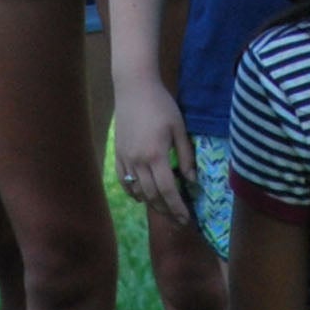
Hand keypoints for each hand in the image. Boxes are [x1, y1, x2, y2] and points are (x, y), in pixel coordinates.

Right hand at [116, 79, 197, 228]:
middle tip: (178, 221)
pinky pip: (123, 180)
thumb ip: (186, 156)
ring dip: (151, 204)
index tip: (185, 219)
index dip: (177, 207)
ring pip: (137, 191)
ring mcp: (125, 159)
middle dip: (166, 211)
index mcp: (156, 156)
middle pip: (152, 196)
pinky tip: (141, 197)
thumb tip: (192, 181)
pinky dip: (133, 192)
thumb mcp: (179, 128)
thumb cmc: (161, 105)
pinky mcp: (118, 153)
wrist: (133, 88)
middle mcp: (138, 162)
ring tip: (164, 210)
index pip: (167, 190)